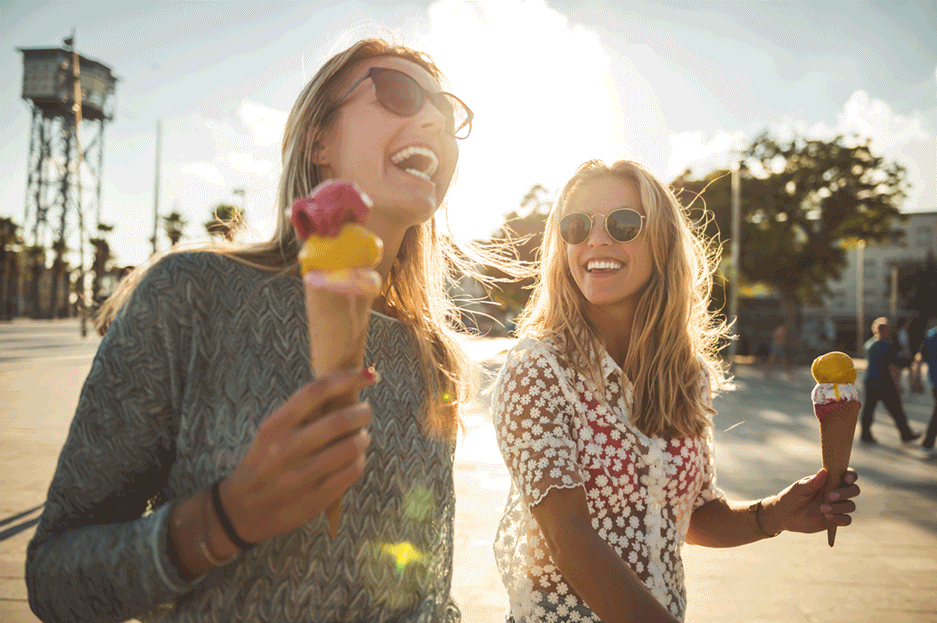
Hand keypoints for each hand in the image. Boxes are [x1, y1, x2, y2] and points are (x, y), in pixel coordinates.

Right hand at [219, 367, 376, 543]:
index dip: (348, 378)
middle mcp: (287, 449)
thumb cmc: (262, 462)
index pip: (317, 391)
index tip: (368, 374)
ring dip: (363, 437)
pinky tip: (354, 459)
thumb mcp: (271, 433)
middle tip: (365, 411)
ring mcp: (302, 476)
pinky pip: (352, 471)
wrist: (241, 511)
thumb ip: (302, 413)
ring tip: (360, 437)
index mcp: (275, 426)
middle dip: (363, 411)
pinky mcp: (315, 498)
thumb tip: (345, 388)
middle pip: (341, 420)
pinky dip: (359, 460)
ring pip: (352, 447)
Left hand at [764, 468, 859, 534]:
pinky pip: (847, 520)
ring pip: (850, 505)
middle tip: (830, 496)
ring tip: (822, 509)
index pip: (846, 474)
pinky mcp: (835, 519)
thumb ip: (812, 482)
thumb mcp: (799, 488)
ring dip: (839, 507)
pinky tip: (827, 517)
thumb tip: (824, 471)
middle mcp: (836, 491)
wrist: (785, 515)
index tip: (846, 479)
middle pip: (853, 490)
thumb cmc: (791, 497)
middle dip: (845, 492)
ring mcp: (837, 506)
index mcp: (828, 480)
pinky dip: (840, 519)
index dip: (851, 475)